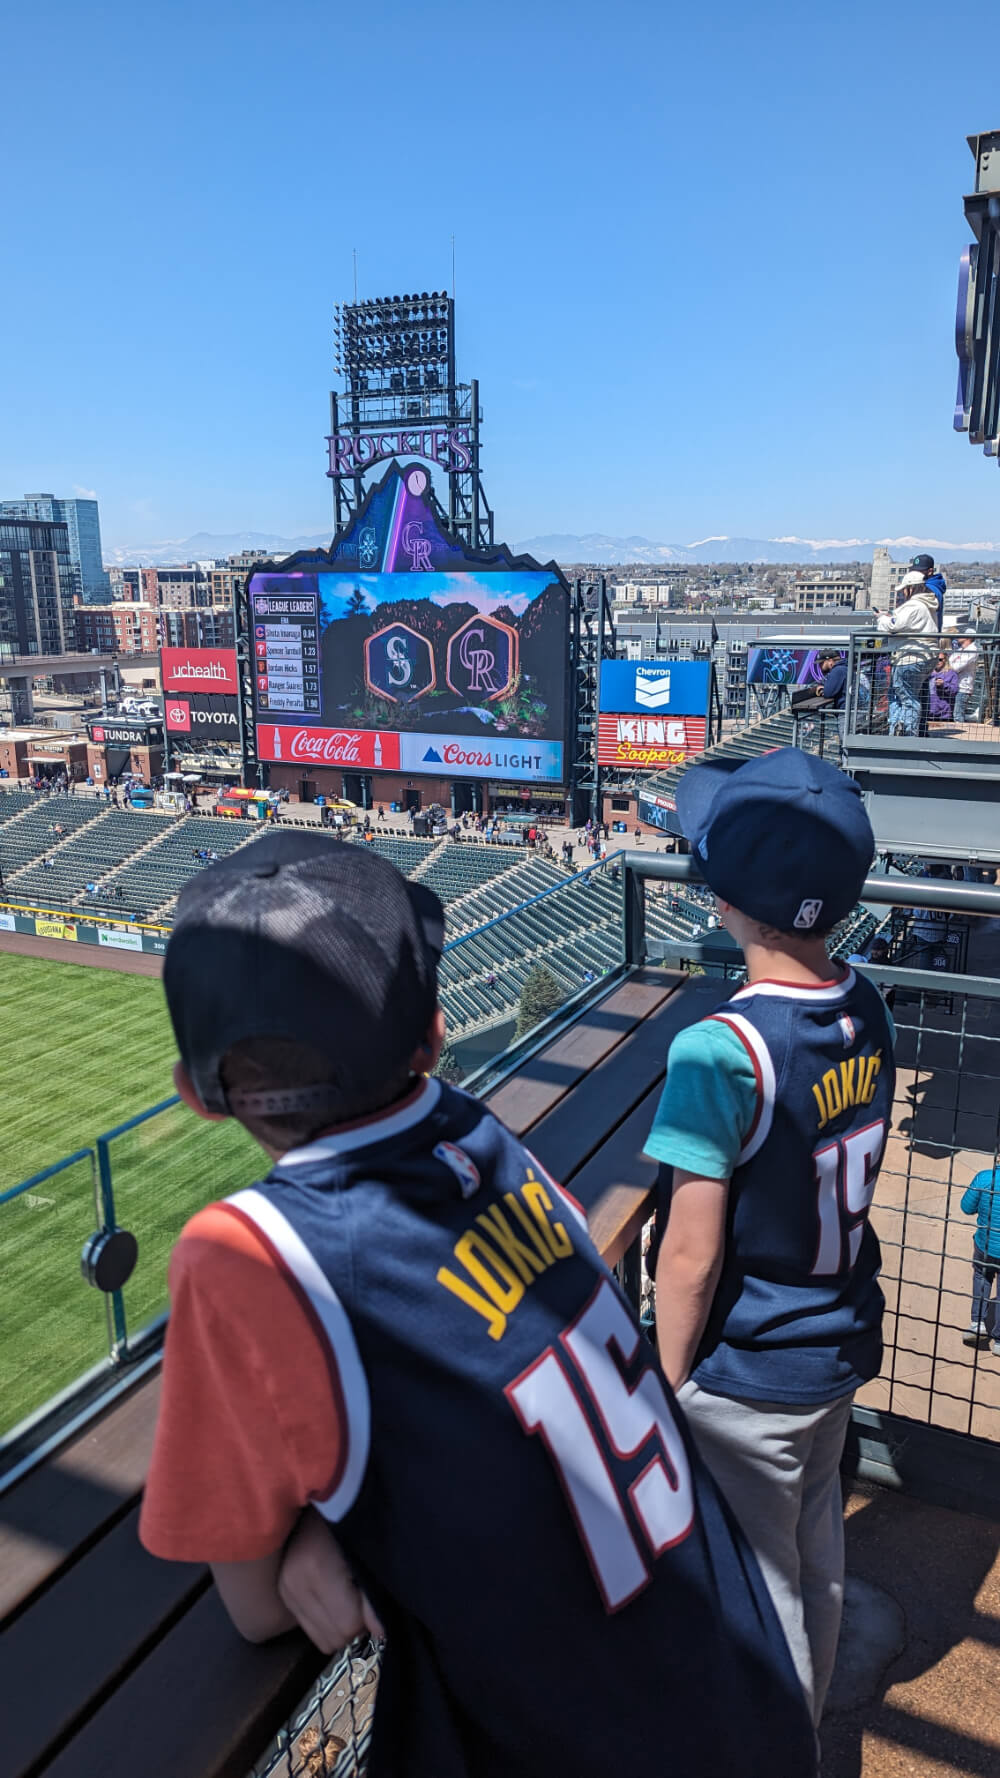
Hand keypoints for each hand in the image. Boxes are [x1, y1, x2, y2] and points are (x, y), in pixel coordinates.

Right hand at [277, 1511, 384, 1653]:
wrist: (321, 1492)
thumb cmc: (356, 1514)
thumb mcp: (370, 1550)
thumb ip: (374, 1594)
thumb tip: (380, 1634)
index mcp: (316, 1570)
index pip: (349, 1626)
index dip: (370, 1618)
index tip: (378, 1598)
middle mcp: (293, 1583)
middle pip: (334, 1637)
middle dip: (356, 1624)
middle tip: (366, 1596)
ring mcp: (284, 1588)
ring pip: (321, 1638)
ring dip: (341, 1624)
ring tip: (352, 1594)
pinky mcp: (282, 1591)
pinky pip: (311, 1627)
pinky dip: (328, 1619)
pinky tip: (337, 1594)